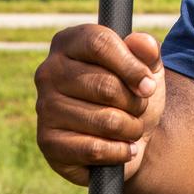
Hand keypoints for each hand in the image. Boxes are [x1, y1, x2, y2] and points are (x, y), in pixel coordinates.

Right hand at [34, 25, 165, 184]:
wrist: (130, 138)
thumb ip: (148, 50)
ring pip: (105, 120)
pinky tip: (124, 148)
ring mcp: (44, 107)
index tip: (149, 85)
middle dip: (135, 103)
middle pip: (105, 85)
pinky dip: (119, 151)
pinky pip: (93, 149)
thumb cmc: (134, 93)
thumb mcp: (149, 67)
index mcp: (69, 42)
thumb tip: (142, 41)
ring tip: (133, 127)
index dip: (131, 66)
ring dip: (131, 128)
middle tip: (140, 108)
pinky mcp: (47, 142)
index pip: (99, 44)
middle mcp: (49, 72)